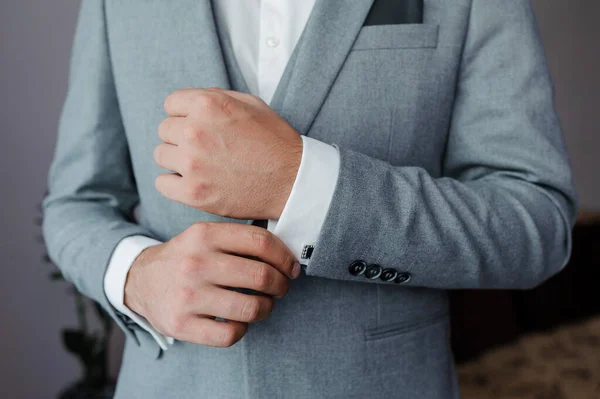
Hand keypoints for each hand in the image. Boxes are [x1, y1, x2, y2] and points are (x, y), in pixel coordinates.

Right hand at [124, 222, 300, 346]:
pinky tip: (239, 321)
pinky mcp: (181, 324)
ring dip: (267, 308)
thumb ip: (239, 239)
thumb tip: (285, 255)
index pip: (261, 242)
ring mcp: (187, 295)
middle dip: (281, 285)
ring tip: (264, 305)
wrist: (140, 280)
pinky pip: (231, 334)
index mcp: (204, 235)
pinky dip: (243, 329)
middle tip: (281, 288)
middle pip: (261, 275)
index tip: (291, 268)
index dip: (285, 257)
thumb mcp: (204, 235)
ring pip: (251, 307)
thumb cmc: (185, 257)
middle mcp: (195, 263)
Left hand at [154, 88, 302, 219]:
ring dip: (176, 160)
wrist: (293, 181)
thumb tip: (188, 102)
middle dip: (181, 137)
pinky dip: (174, 184)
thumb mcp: (251, 104)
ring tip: (201, 166)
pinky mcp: (193, 192)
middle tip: (205, 149)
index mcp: (207, 104)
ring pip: (161, 155)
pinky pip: (162, 183)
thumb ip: (215, 97)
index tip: (199, 127)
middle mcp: (195, 131)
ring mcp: (192, 163)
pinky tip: (193, 182)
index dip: (185, 115)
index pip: (171, 104)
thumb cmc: (275, 141)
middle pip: (164, 130)